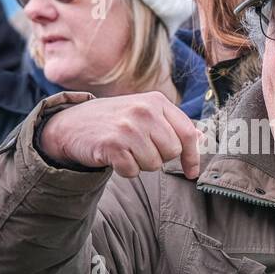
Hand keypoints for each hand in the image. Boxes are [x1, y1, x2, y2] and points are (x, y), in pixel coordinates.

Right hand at [40, 92, 201, 179]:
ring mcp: (128, 127)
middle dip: (159, 157)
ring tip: (125, 149)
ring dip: (140, 164)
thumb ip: (173, 124)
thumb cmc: (114, 120)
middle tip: (140, 148)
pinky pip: (133, 172)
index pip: (188, 133)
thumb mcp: (145, 113)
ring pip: (154, 164)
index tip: (192, 172)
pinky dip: (125, 170)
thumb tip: (203, 138)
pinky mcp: (113, 145)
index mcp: (156, 101)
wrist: (71, 124)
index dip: (193, 156)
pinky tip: (114, 157)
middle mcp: (144, 111)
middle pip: (172, 152)